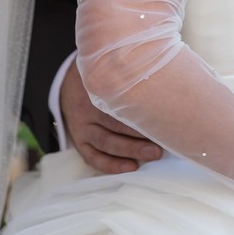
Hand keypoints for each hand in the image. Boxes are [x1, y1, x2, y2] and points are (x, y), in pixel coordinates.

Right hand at [61, 57, 161, 173]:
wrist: (67, 81)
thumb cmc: (101, 74)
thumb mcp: (111, 67)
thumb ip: (131, 73)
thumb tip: (167, 77)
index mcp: (97, 87)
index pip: (119, 100)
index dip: (141, 110)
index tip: (164, 116)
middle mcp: (88, 107)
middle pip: (114, 123)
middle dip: (139, 134)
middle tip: (162, 141)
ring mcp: (82, 125)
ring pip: (105, 142)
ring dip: (130, 150)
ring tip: (153, 154)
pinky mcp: (78, 139)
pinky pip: (92, 156)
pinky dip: (110, 165)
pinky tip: (130, 167)